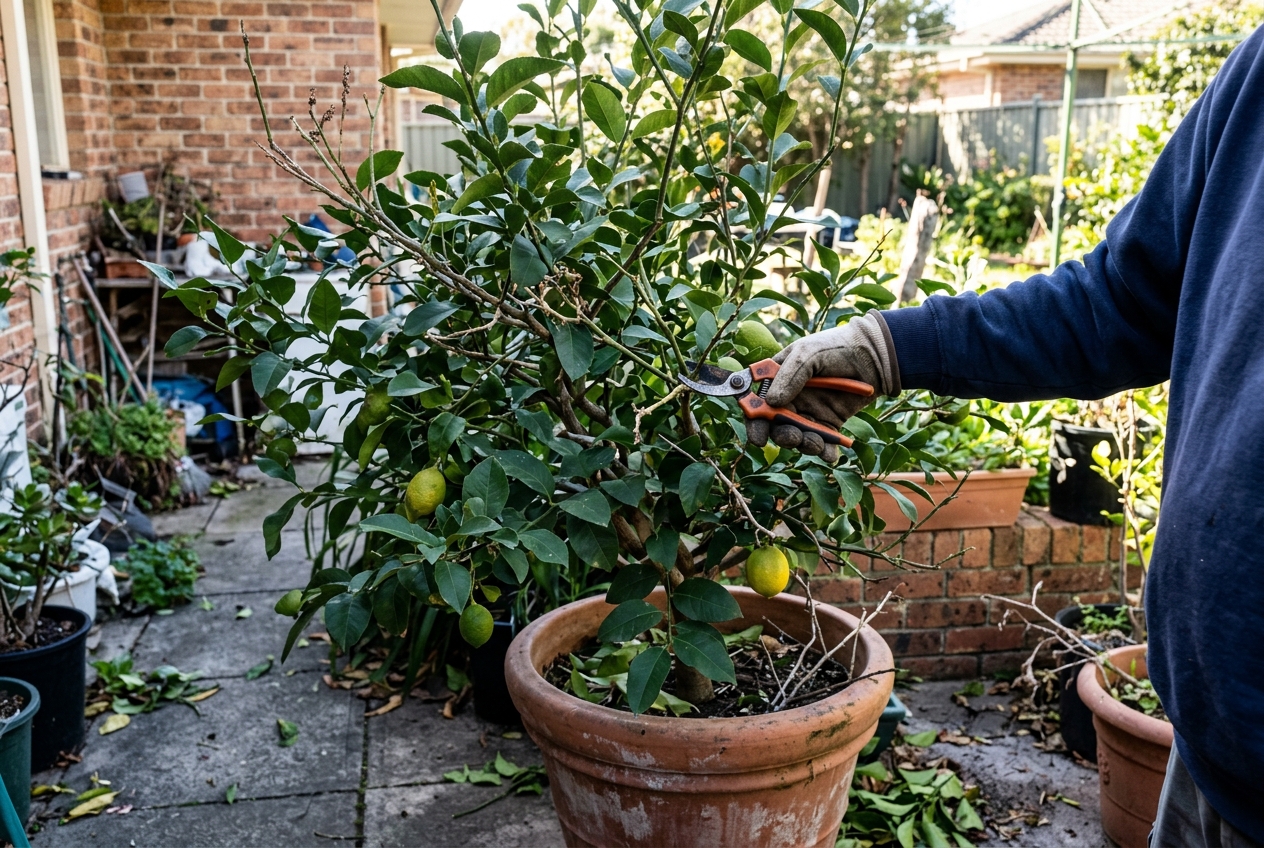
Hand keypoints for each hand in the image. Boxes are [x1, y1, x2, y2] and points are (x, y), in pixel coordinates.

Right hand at [746, 311, 899, 462]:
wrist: (873, 357)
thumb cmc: (836, 347)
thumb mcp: (808, 354)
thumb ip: (789, 376)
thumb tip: (771, 402)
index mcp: (777, 378)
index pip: (757, 402)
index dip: (754, 420)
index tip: (758, 437)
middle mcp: (790, 398)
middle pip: (776, 424)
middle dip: (782, 436)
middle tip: (793, 437)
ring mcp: (809, 412)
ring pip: (797, 436)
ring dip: (803, 444)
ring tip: (816, 443)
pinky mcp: (829, 423)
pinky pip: (822, 442)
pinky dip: (824, 452)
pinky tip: (830, 454)